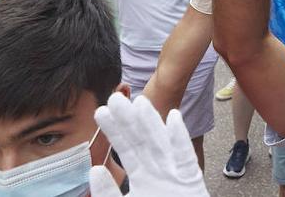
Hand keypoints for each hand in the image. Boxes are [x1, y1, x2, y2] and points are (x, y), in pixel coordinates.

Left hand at [89, 97, 207, 196]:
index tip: (101, 111)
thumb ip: (109, 193)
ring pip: (162, 144)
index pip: (127, 149)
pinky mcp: (191, 183)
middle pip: (143, 141)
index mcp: (144, 178)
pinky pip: (184, 158)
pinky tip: (173, 119)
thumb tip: (94, 170)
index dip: (115, 130)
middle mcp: (160, 172)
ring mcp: (176, 176)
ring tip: (139, 103)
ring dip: (152, 123)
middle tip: (114, 97)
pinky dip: (179, 139)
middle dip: (129, 120)